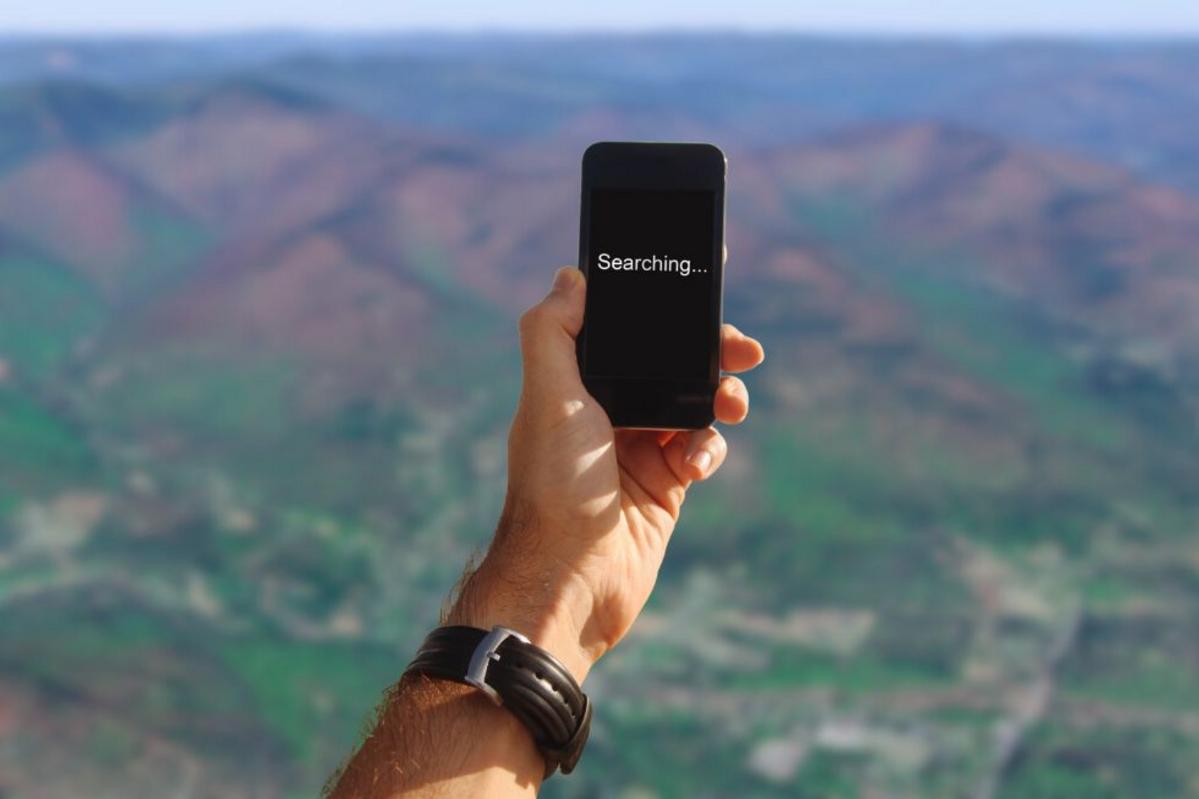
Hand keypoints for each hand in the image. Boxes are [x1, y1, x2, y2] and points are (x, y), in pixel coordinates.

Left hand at [449, 266, 763, 680]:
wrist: (573, 581)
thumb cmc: (554, 489)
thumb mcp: (548, 400)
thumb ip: (553, 334)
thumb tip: (569, 277)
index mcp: (576, 385)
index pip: (624, 331)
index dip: (660, 309)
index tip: (698, 286)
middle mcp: (606, 412)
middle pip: (670, 363)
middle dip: (709, 350)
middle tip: (744, 349)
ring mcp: (637, 449)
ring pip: (694, 403)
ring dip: (720, 395)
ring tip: (733, 404)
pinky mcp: (664, 486)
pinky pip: (701, 450)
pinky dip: (709, 449)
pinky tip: (696, 465)